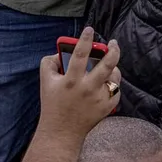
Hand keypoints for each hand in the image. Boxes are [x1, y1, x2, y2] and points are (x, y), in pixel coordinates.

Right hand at [37, 27, 121, 141]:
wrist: (62, 132)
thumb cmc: (53, 104)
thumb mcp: (45, 82)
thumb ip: (49, 62)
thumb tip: (60, 51)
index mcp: (71, 81)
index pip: (80, 55)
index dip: (85, 40)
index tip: (89, 29)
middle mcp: (88, 89)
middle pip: (108, 64)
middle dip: (113, 50)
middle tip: (113, 43)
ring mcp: (100, 99)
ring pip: (115, 75)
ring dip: (113, 67)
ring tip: (108, 65)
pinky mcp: (108, 107)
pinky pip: (116, 89)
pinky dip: (112, 83)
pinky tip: (106, 82)